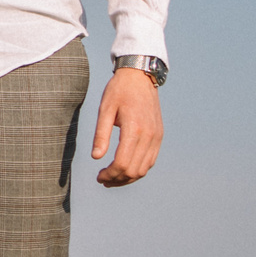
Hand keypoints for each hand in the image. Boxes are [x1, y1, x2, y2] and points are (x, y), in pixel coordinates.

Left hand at [89, 69, 162, 187]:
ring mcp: (156, 136)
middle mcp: (149, 135)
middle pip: (134, 170)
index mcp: (134, 129)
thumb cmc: (119, 90)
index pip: (122, 163)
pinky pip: (150, 161)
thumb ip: (101, 134)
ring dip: (128, 178)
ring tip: (112, 178)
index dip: (109, 174)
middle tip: (102, 180)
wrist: (140, 76)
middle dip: (117, 179)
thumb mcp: (105, 109)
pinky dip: (138, 170)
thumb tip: (96, 157)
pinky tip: (125, 169)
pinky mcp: (159, 136)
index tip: (98, 177)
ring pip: (144, 169)